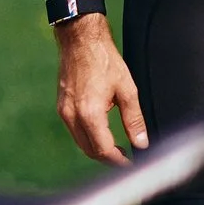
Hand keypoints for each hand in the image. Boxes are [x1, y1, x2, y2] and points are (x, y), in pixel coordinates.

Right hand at [55, 16, 147, 164]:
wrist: (80, 40)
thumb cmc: (104, 60)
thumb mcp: (127, 90)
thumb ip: (134, 120)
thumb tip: (141, 143)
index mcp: (89, 113)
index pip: (103, 149)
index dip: (119, 161)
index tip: (132, 164)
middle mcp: (72, 115)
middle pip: (89, 150)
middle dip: (108, 158)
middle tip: (126, 158)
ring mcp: (64, 110)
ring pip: (80, 142)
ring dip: (97, 149)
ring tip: (117, 147)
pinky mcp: (62, 105)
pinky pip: (74, 130)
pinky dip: (88, 137)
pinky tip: (102, 132)